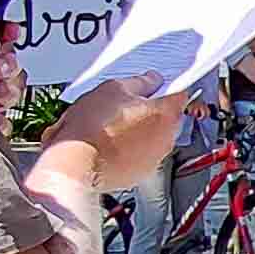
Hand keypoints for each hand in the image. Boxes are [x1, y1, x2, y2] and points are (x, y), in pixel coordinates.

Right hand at [42, 76, 183, 187]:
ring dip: (140, 130)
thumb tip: (150, 80)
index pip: (179, 93)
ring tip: (112, 125)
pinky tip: (110, 143)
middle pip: (167, 117)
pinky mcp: (141, 173)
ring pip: (154, 137)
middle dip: (151, 109)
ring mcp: (155, 158)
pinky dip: (131, 149)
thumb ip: (139, 82)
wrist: (74, 164)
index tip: (155, 84)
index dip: (166, 86)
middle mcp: (167, 138)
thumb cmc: (92, 129)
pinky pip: (141, 155)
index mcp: (166, 114)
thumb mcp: (113, 89)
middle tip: (125, 104)